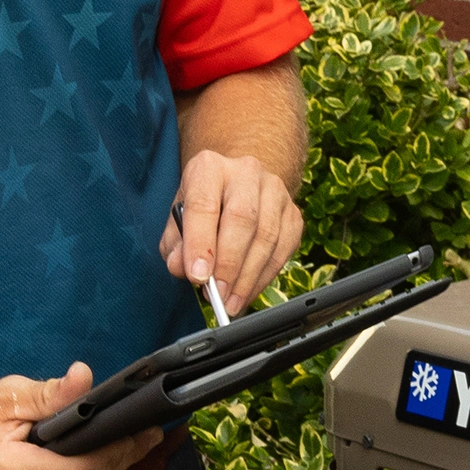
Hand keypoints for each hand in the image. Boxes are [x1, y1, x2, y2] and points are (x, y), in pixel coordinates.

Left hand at [163, 147, 303, 313]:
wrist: (237, 185)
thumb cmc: (204, 205)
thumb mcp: (178, 218)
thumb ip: (175, 244)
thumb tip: (182, 268)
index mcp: (209, 168)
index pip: (204, 205)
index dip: (200, 244)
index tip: (198, 275)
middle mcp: (246, 172)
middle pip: (242, 219)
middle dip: (229, 264)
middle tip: (218, 294)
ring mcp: (275, 190)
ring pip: (267, 237)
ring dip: (248, 276)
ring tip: (231, 301)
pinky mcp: (293, 212)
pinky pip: (283, 250)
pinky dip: (266, 276)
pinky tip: (248, 291)